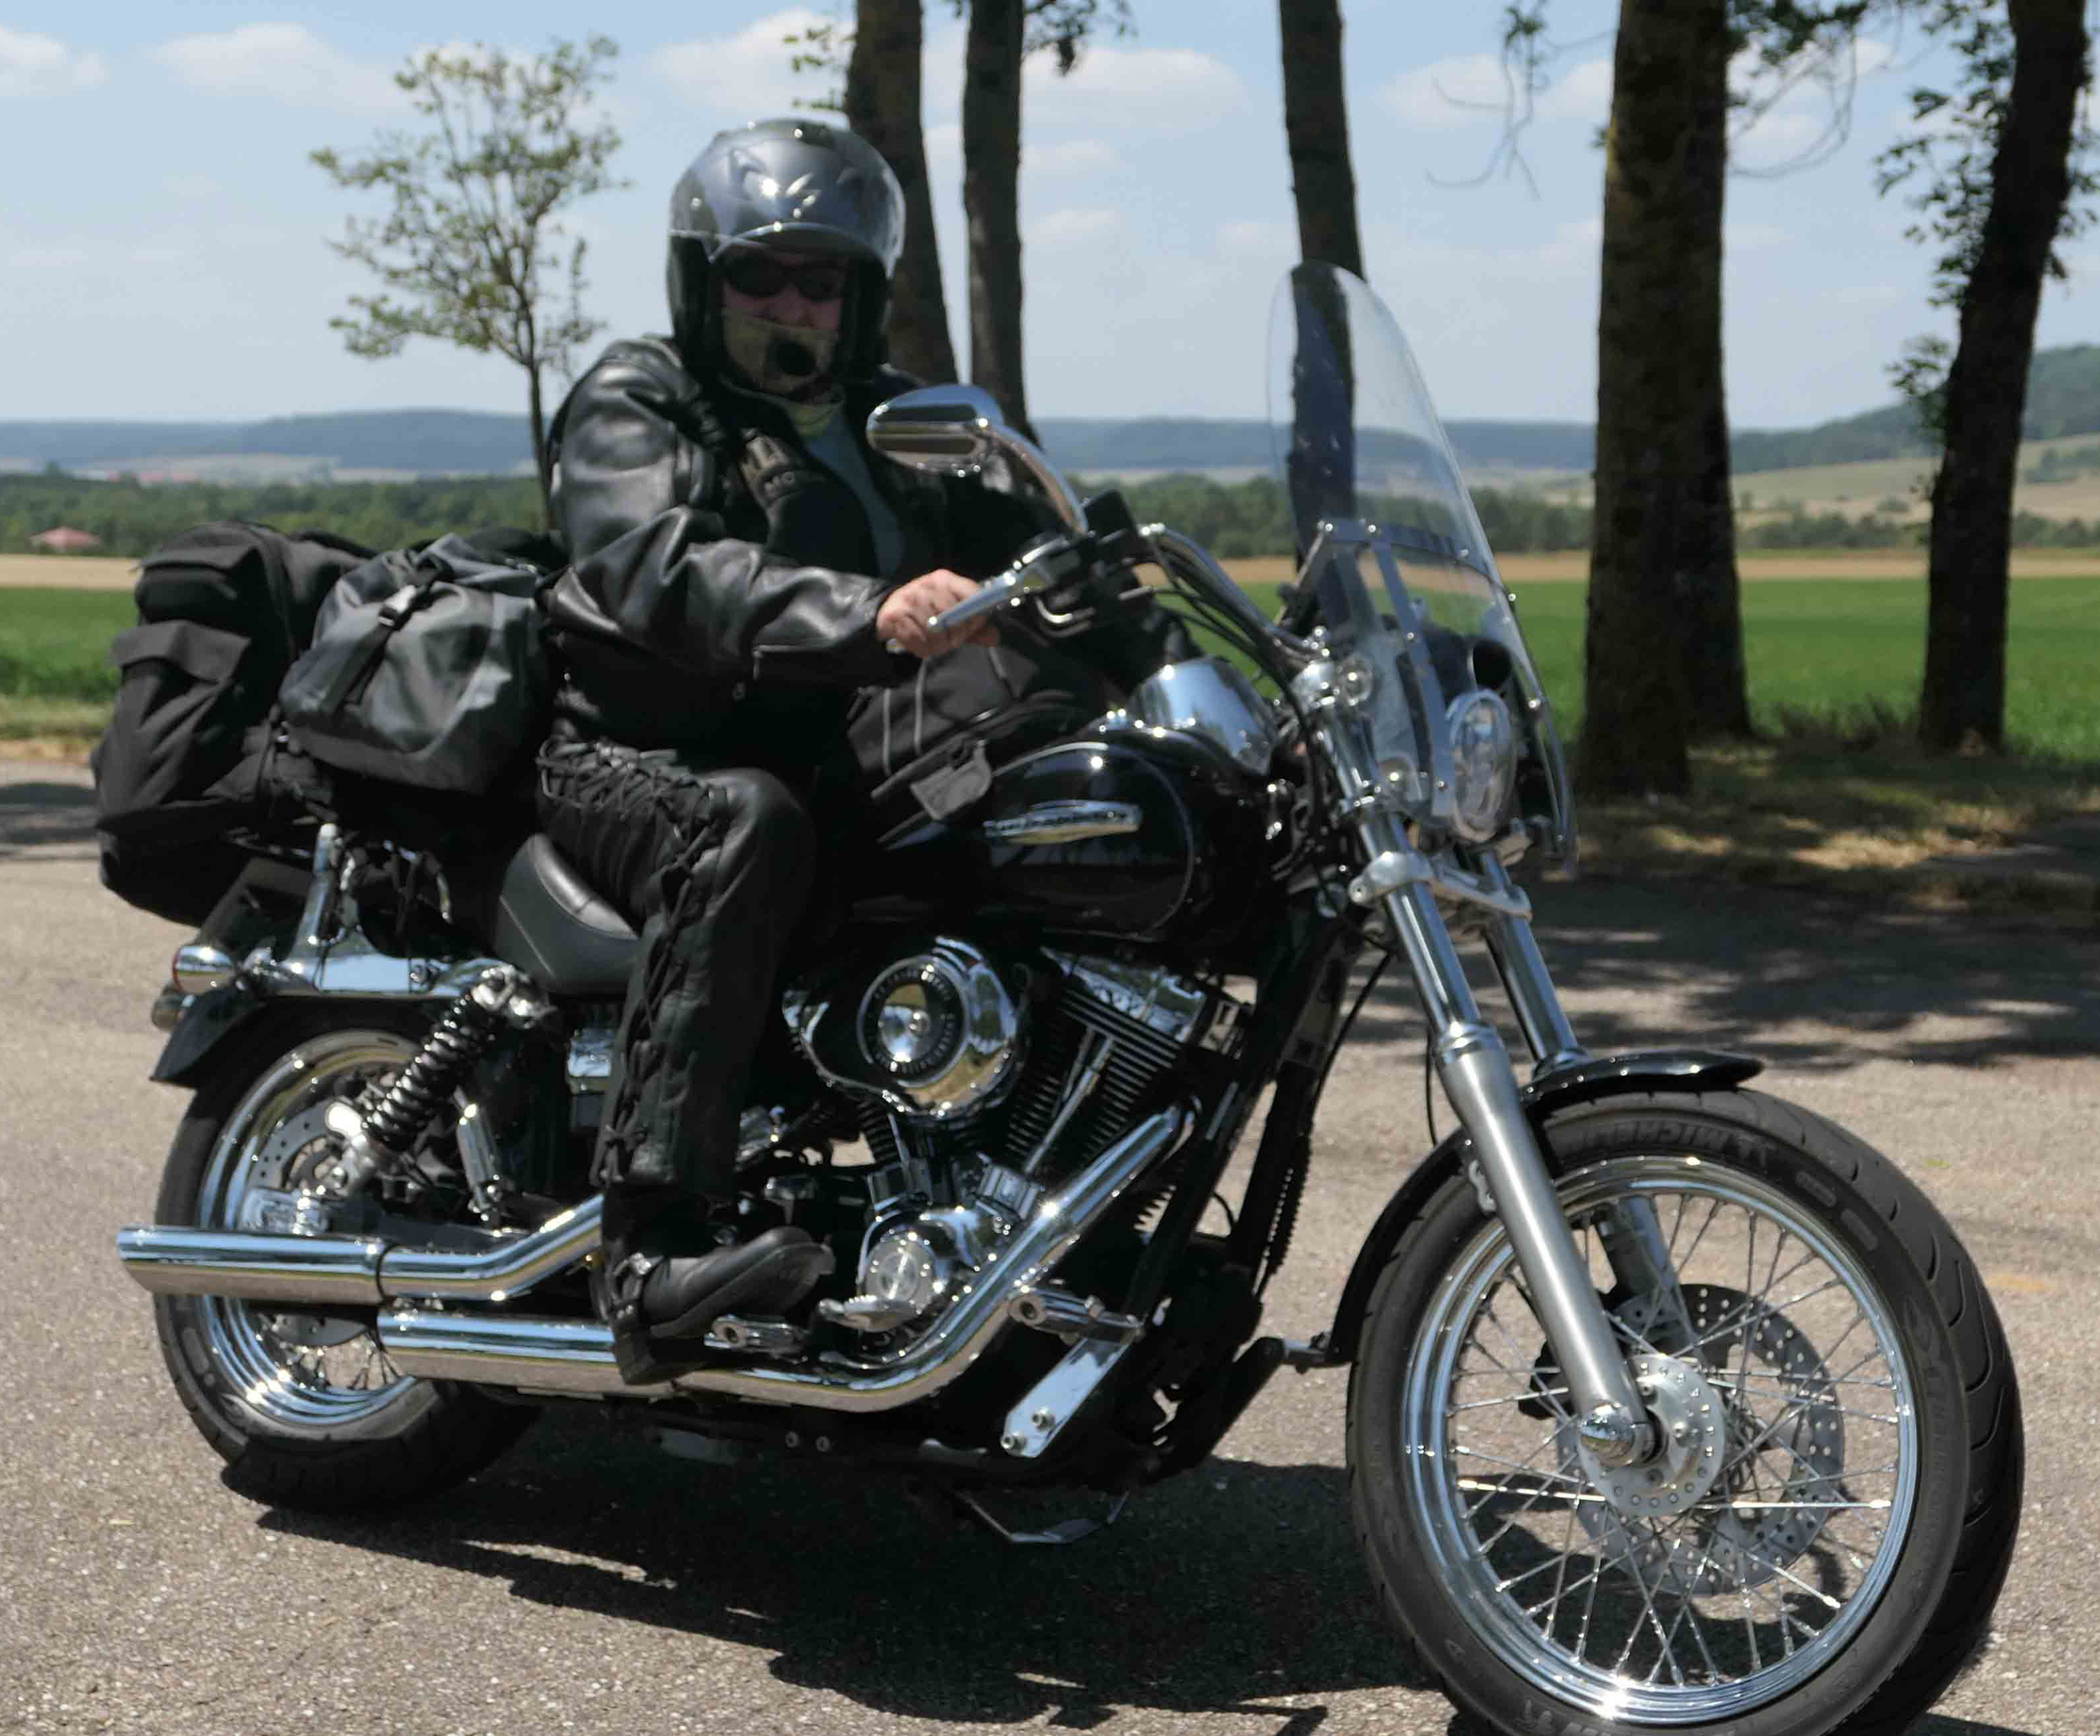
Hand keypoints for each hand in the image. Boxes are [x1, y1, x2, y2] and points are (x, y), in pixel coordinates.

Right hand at [877, 569, 999, 658]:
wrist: (889, 611)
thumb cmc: (926, 612)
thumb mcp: (951, 614)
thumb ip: (974, 627)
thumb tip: (995, 637)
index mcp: (944, 580)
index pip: (971, 593)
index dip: (977, 614)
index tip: (975, 626)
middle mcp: (926, 585)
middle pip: (953, 615)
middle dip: (957, 634)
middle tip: (952, 640)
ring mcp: (908, 599)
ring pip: (935, 631)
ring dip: (938, 645)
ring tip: (935, 644)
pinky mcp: (894, 615)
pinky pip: (918, 640)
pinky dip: (922, 649)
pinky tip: (921, 644)